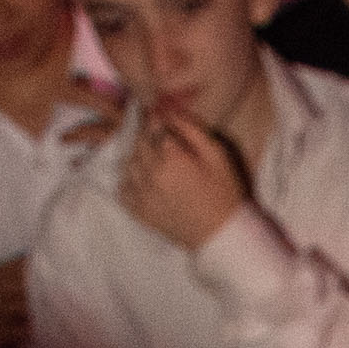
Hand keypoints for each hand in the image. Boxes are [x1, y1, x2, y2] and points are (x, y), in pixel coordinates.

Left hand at [121, 105, 251, 252]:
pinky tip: (143, 181)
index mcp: (172, 158)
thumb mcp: (217, 154)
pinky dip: (129, 182)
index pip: (154, 126)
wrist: (222, 236)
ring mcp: (144, 196)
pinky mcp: (141, 213)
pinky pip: (123, 191)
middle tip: (158, 137)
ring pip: (129, 164)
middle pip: (139, 143)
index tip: (160, 116)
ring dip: (138, 157)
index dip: (157, 119)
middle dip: (147, 136)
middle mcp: (152, 175)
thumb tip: (171, 111)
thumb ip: (192, 129)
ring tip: (153, 160)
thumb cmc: (225, 193)